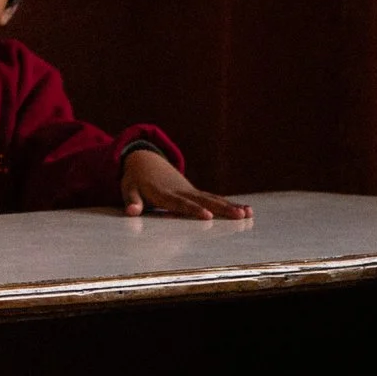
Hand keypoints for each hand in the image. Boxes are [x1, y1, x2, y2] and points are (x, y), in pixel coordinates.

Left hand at [121, 149, 251, 219]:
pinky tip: (247, 210)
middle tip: (239, 215)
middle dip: (221, 208)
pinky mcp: (196, 192)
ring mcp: (191, 191)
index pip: (180, 203)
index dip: (193, 209)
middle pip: (204, 201)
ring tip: (248, 213)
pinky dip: (230, 203)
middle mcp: (181, 191)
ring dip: (230, 206)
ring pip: (213, 199)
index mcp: (164, 193)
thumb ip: (132, 201)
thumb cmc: (135, 179)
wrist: (145, 160)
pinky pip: (214, 198)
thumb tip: (132, 212)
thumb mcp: (128, 188)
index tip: (207, 215)